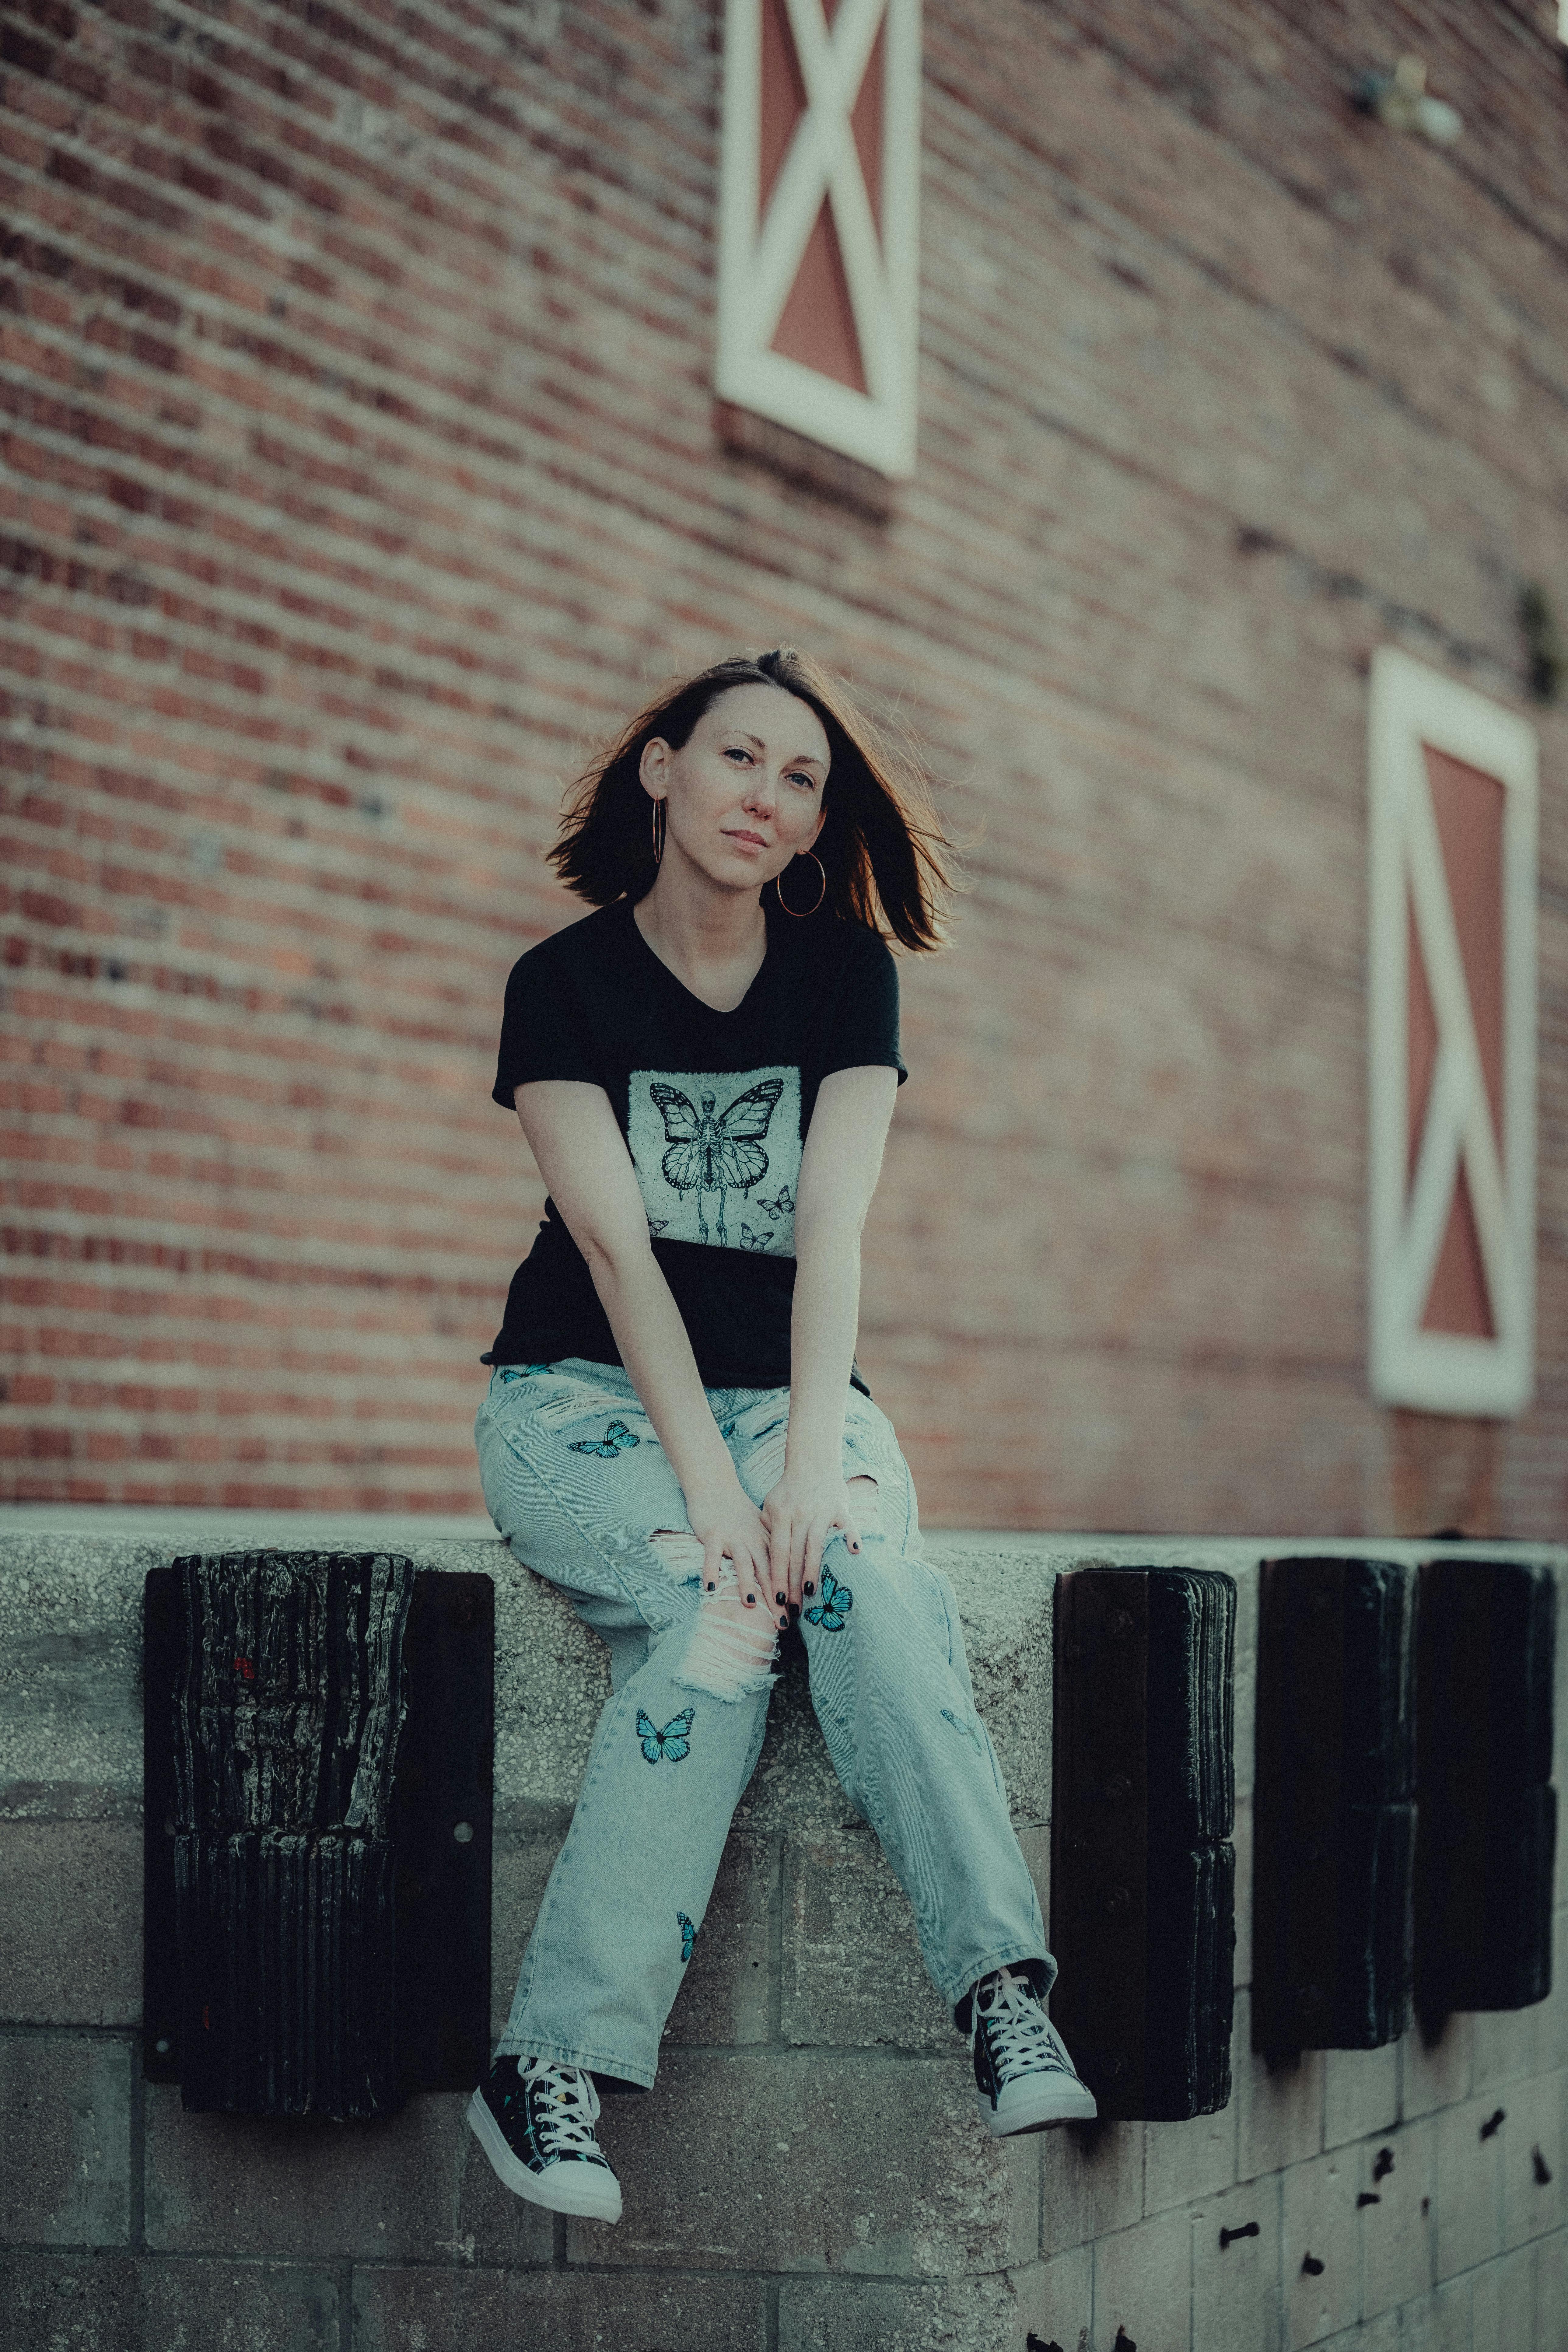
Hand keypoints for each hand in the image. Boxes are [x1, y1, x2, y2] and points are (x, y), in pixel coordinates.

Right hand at [683, 1480, 777, 1624]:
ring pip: (743, 1564)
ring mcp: (733, 1537)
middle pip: (768, 1572)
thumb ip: (773, 1549)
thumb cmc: (739, 1513)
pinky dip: (711, 1572)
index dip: (790, 1593)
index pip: (783, 1570)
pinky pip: (711, 1556)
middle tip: (781, 1622)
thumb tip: (790, 1574)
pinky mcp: (713, 1535)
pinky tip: (709, 1589)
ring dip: (746, 1584)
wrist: (716, 1487)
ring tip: (749, 1606)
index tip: (797, 1615)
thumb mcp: (762, 1529)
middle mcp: (753, 1540)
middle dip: (775, 1598)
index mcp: (767, 1541)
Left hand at [761, 1466, 862, 1616]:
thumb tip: (761, 1561)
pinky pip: (846, 1525)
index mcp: (780, 1515)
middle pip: (795, 1555)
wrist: (812, 1463)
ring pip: (816, 1545)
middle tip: (794, 1608)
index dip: (777, 1577)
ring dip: (814, 1570)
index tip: (777, 1600)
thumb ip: (766, 1530)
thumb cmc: (789, 1491)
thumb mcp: (771, 1506)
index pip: (778, 1552)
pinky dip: (850, 1537)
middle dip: (793, 1584)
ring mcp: (821, 1510)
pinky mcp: (840, 1507)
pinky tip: (853, 1553)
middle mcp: (800, 1514)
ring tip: (811, 1593)